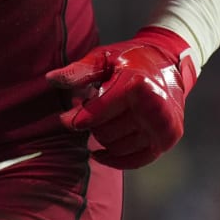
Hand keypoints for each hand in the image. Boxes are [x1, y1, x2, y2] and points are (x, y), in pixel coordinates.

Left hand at [46, 26, 196, 168]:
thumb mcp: (103, 57)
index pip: (96, 115)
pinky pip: (136, 161)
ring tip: (106, 119)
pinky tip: (100, 153)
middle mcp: (154, 108)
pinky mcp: (168, 139)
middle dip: (93, 125)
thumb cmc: (130, 59)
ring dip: (105, 138)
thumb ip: (78, 71)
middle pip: (105, 133)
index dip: (76, 119)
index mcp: (137, 85)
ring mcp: (164, 126)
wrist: (169, 63)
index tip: (66, 119)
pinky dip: (115, 160)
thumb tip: (50, 79)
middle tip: (93, 111)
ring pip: (118, 147)